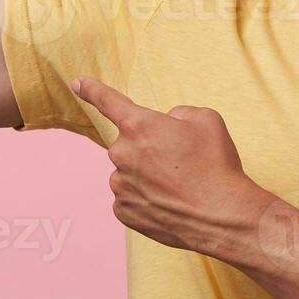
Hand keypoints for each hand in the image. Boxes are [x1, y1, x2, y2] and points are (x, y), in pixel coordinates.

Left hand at [71, 76, 267, 257]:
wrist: (220, 215)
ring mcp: (120, 184)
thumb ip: (179, 113)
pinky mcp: (123, 211)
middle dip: (150, 148)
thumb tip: (168, 123)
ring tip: (179, 186)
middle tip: (180, 161)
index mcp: (139, 125)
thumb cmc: (215, 164)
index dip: (92, 90)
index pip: (108, 101)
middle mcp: (122, 153)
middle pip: (129, 143)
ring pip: (129, 172)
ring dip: (147, 174)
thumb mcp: (207, 120)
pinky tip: (169, 202)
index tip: (78, 83)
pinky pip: (130, 197)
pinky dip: (146, 198)